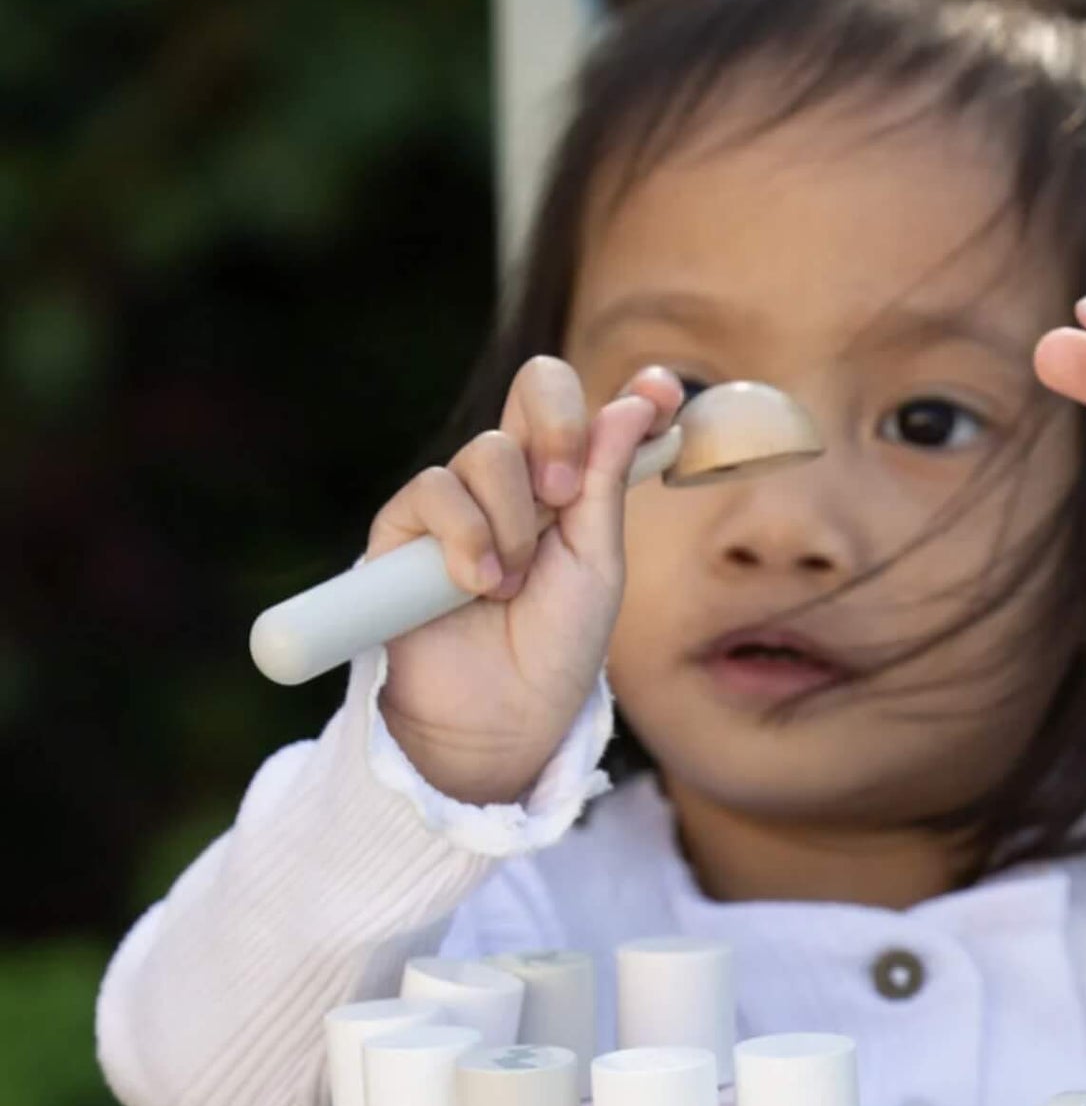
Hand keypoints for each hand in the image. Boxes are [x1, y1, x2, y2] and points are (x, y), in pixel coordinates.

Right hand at [369, 355, 684, 804]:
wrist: (501, 716)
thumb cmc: (556, 648)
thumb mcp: (597, 564)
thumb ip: (606, 484)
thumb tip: (635, 406)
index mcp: (566, 484)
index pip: (590, 410)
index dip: (629, 394)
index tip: (663, 393)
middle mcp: (513, 479)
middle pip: (537, 389)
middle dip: (559, 433)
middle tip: (562, 498)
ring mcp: (457, 499)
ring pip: (487, 453)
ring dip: (511, 523)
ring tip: (510, 586)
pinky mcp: (402, 529)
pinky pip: (434, 492)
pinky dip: (467, 539)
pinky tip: (477, 587)